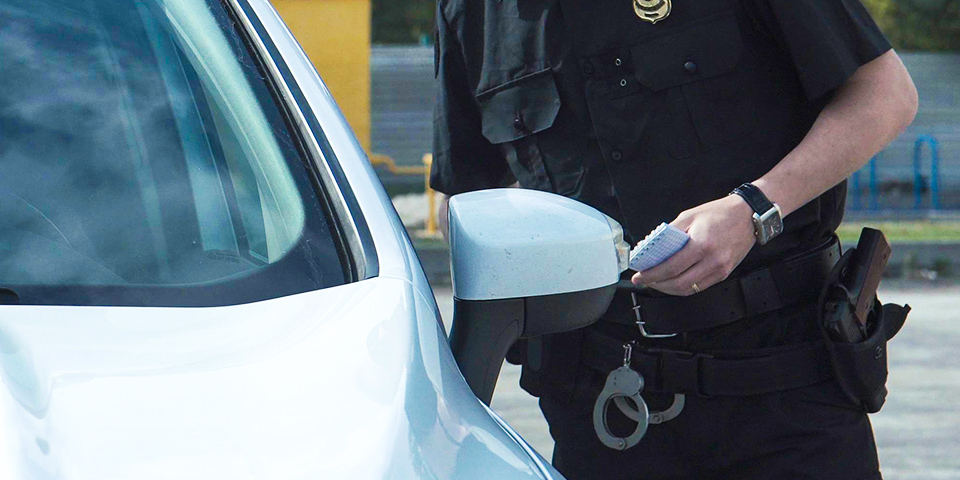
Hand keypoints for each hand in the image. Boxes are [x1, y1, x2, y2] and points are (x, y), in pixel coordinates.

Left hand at [631, 195, 755, 295]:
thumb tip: (652, 247)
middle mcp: (713, 260)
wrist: (749, 215)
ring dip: (669, 289)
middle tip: (645, 281)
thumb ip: (670, 232)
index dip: (652, 275)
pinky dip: (684, 287)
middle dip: (657, 285)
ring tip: (657, 282)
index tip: (640, 276)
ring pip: (689, 289)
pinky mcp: (724, 273)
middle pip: (679, 283)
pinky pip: (700, 287)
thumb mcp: (689, 215)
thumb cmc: (720, 213)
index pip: (671, 267)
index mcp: (702, 244)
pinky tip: (674, 282)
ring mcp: (720, 269)